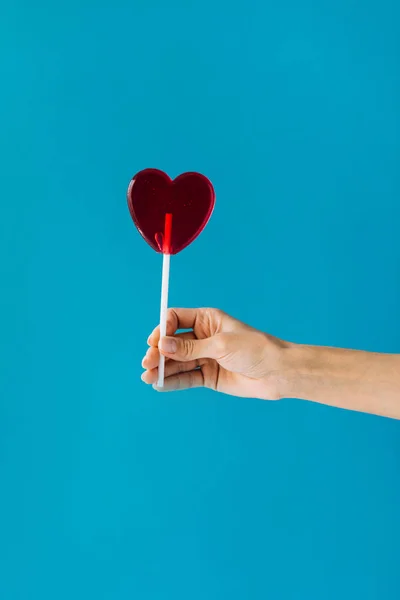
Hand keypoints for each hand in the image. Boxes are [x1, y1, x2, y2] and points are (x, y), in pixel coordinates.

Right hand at [141, 308, 287, 398]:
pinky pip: (186, 378)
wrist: (278, 373)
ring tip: (148, 378)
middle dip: (158, 353)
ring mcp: (205, 357)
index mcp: (207, 320)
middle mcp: (203, 337)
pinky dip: (172, 382)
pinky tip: (160, 385)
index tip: (154, 343)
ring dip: (162, 369)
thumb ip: (190, 347)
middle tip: (148, 364)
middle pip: (172, 343)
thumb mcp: (221, 345)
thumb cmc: (255, 349)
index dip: (162, 329)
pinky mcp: (208, 376)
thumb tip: (162, 345)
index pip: (175, 319)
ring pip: (177, 362)